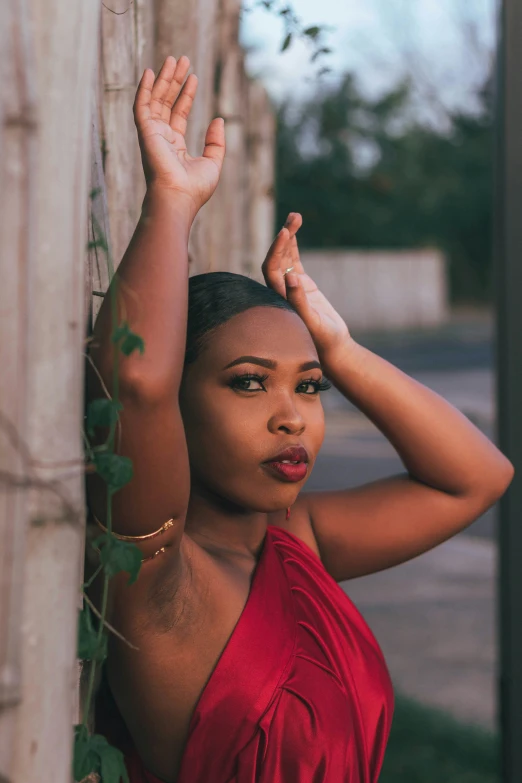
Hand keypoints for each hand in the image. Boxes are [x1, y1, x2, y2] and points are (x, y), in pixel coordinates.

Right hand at [133, 55, 224, 216]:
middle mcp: (161, 138)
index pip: (179, 114)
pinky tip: (149, 72)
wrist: (178, 197)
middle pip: (166, 103)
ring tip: (173, 59)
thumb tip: (219, 119)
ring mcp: (152, 135)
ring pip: (155, 100)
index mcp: (175, 146)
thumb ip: (216, 142)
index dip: (186, 95)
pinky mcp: (145, 132)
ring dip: (163, 79)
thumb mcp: (213, 163)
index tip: (193, 77)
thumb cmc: (194, 188)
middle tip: (182, 59)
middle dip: (174, 81)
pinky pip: (141, 106)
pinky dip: (143, 89)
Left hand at [262, 213, 351, 359]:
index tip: (285, 232)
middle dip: (282, 238)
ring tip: (296, 215)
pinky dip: (293, 244)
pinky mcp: (302, 285)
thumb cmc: (322, 339)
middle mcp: (280, 291)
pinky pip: (293, 260)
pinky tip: (294, 228)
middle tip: (295, 217)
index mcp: (278, 299)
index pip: (271, 270)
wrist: (332, 347)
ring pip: (284, 256)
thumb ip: (299, 301)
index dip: (276, 251)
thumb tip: (289, 277)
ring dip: (288, 236)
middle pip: (275, 258)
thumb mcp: (312, 321)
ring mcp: (290, 286)